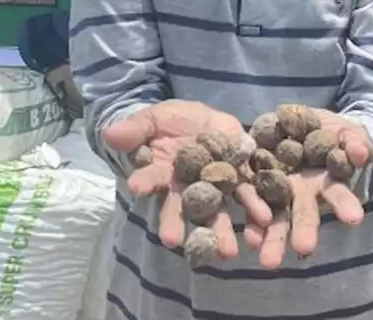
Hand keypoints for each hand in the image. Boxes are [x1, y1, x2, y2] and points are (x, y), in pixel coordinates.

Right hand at [102, 100, 275, 261]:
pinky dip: (256, 209)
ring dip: (223, 230)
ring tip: (228, 253)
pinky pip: (250, 192)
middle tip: (176, 243)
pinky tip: (263, 223)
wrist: (200, 119)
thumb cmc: (170, 121)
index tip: (136, 188)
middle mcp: (189, 184)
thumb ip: (135, 128)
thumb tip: (109, 133)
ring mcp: (216, 182)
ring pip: (219, 209)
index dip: (145, 182)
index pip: (152, 178)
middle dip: (183, 225)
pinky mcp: (241, 173)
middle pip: (186, 206)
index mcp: (164, 171)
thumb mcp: (152, 119)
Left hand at [243, 109, 372, 268]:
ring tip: (268, 261)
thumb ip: (356, 142)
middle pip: (302, 213)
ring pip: (274, 216)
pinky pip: (249, 197)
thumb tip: (360, 154)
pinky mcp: (253, 177)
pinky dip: (250, 219)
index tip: (354, 218)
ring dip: (272, 237)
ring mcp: (276, 187)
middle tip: (303, 248)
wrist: (295, 120)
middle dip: (303, 231)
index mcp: (326, 181)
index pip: (337, 194)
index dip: (345, 204)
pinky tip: (250, 238)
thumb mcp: (347, 134)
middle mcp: (301, 191)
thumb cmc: (329, 134)